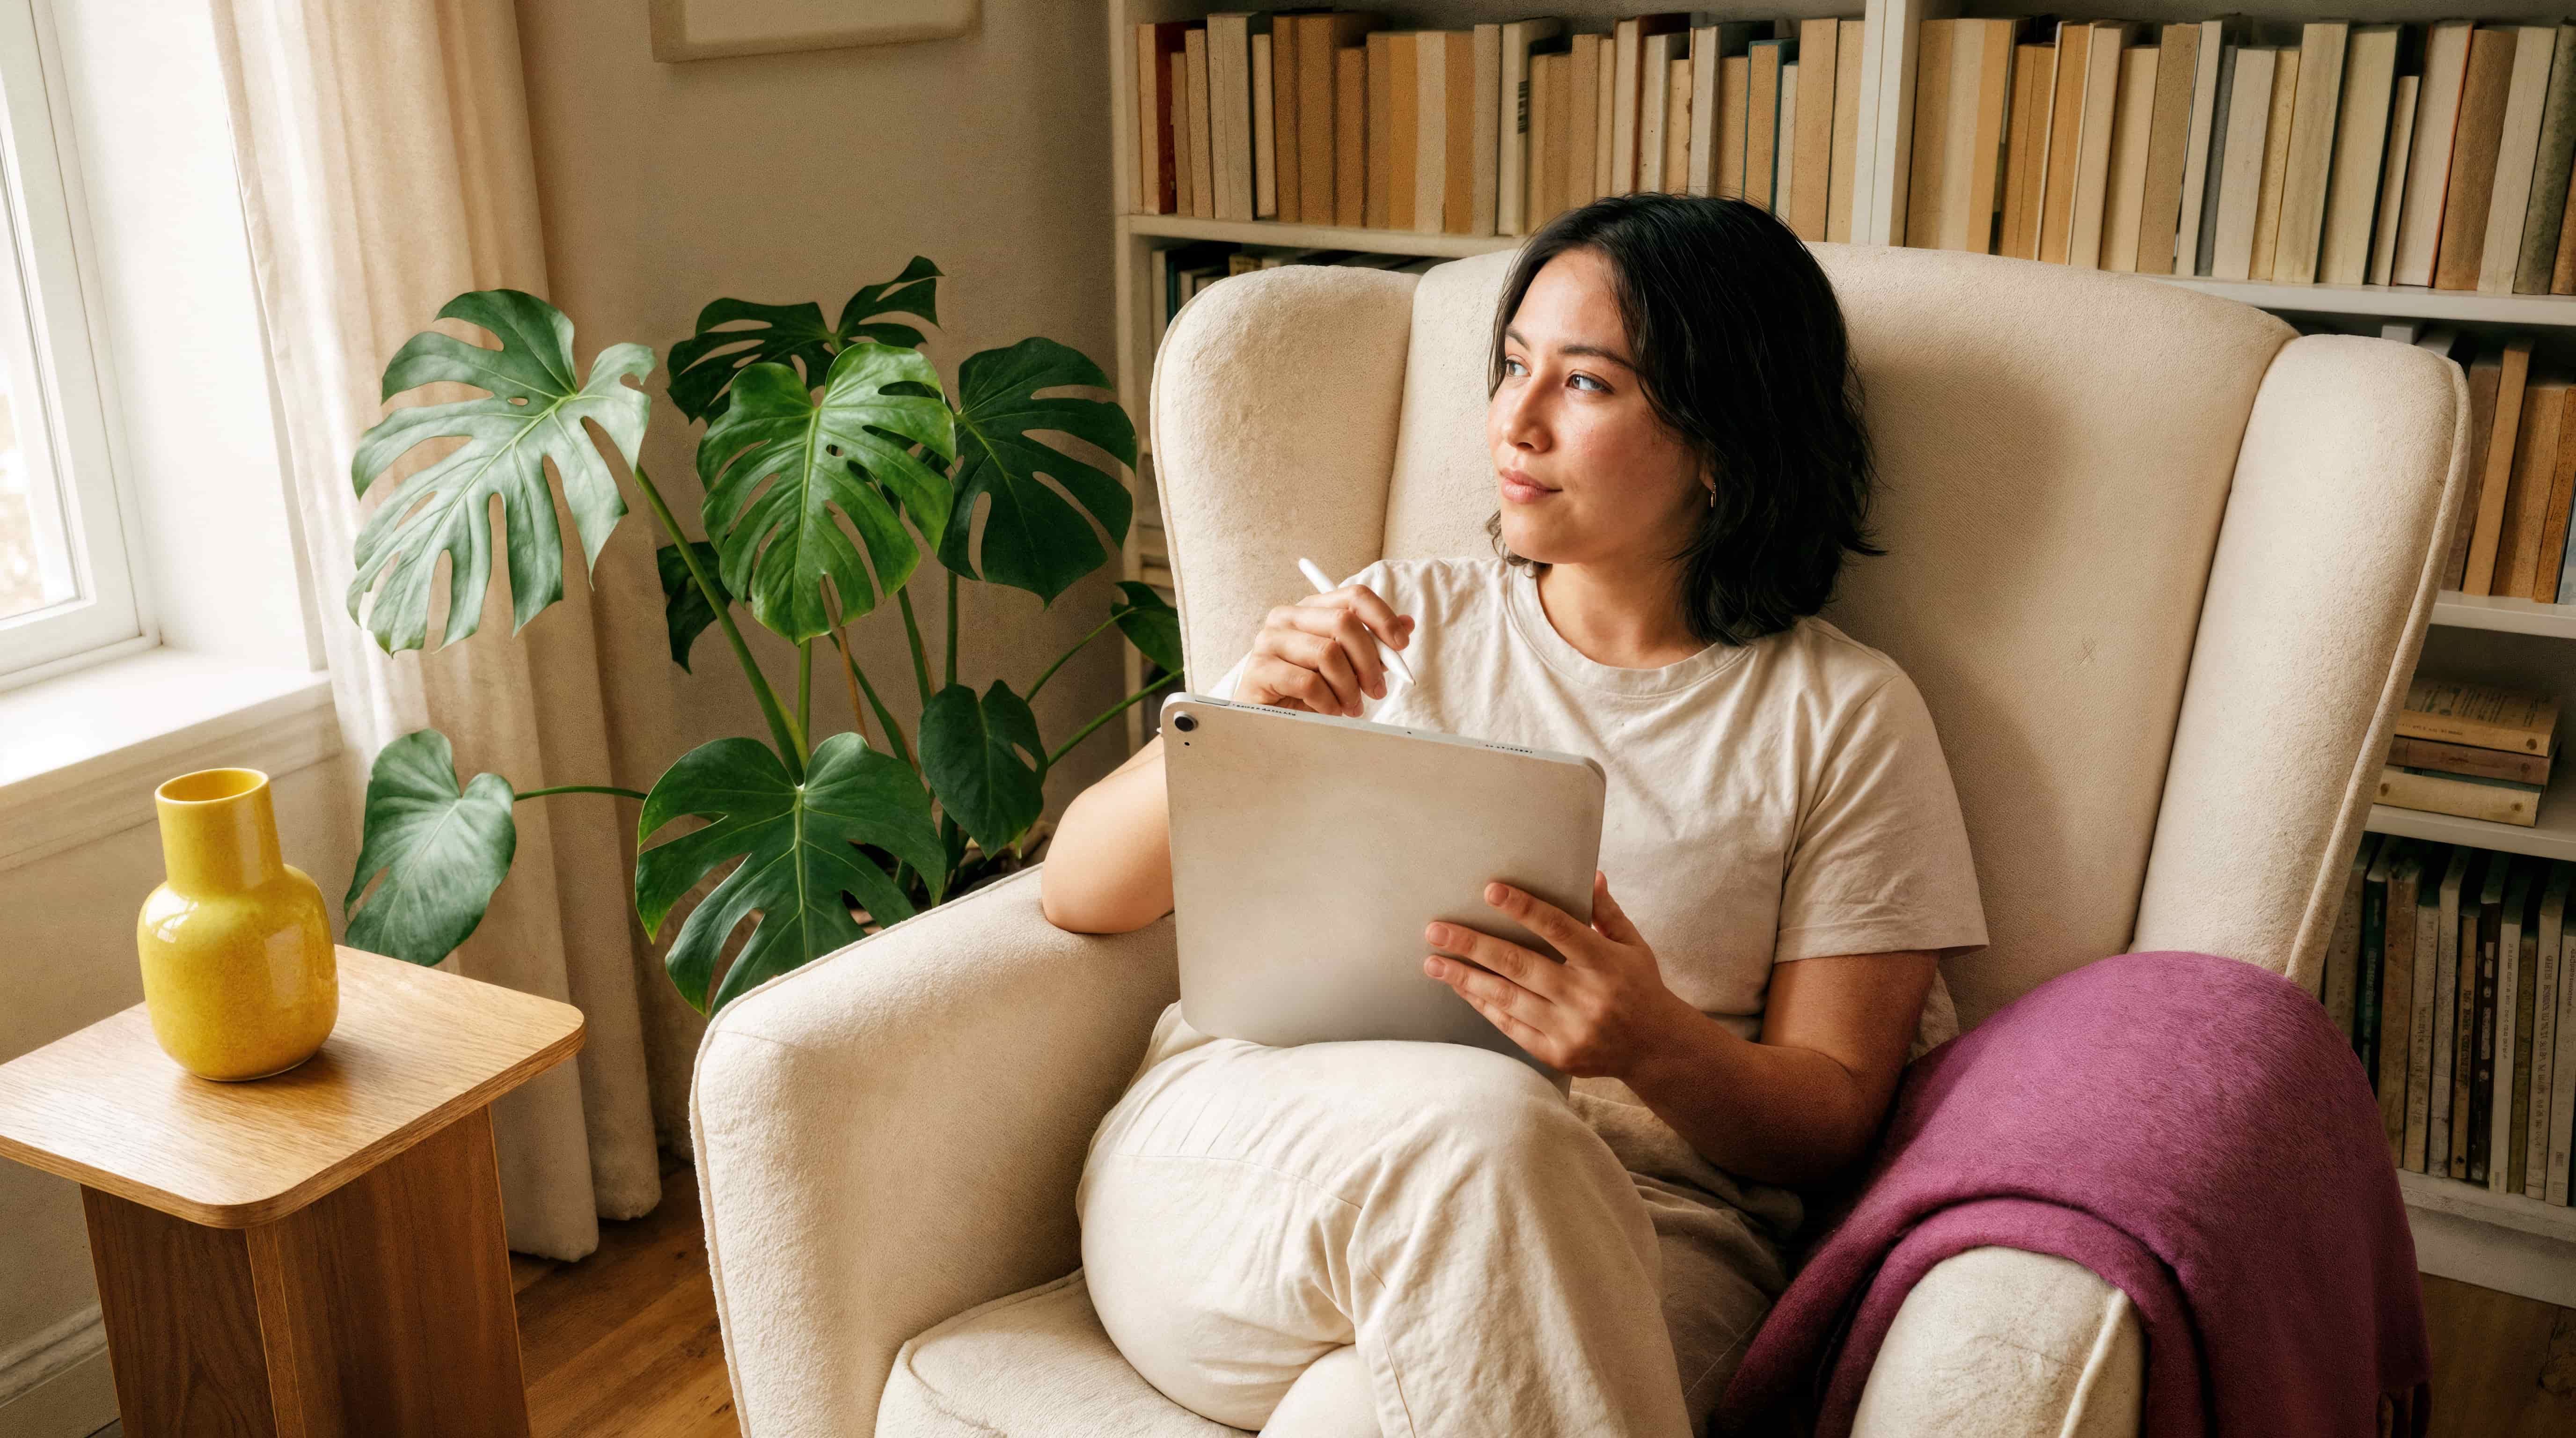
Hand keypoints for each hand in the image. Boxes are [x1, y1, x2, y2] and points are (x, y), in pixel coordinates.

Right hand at [1237, 583, 1414, 716]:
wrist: (1270, 720)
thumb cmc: (1309, 690)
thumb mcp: (1347, 666)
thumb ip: (1373, 645)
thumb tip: (1407, 625)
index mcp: (1311, 609)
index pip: (1354, 596)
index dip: (1383, 618)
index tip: (1401, 645)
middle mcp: (1287, 616)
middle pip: (1344, 622)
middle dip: (1369, 660)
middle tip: (1377, 690)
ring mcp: (1269, 640)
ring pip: (1328, 654)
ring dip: (1349, 687)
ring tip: (1351, 707)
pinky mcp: (1259, 669)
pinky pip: (1309, 683)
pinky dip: (1328, 702)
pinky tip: (1330, 711)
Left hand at [1423, 870, 1695, 1078]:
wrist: (1655, 1049)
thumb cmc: (1640, 987)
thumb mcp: (1633, 945)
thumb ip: (1606, 913)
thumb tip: (1589, 874)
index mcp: (1606, 963)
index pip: (1558, 929)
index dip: (1523, 908)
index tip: (1489, 890)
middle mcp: (1585, 997)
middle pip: (1520, 964)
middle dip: (1473, 945)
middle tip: (1435, 930)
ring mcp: (1569, 1029)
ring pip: (1507, 998)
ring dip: (1466, 978)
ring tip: (1433, 961)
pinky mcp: (1556, 1053)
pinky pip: (1510, 1026)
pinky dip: (1483, 1005)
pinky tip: (1461, 987)